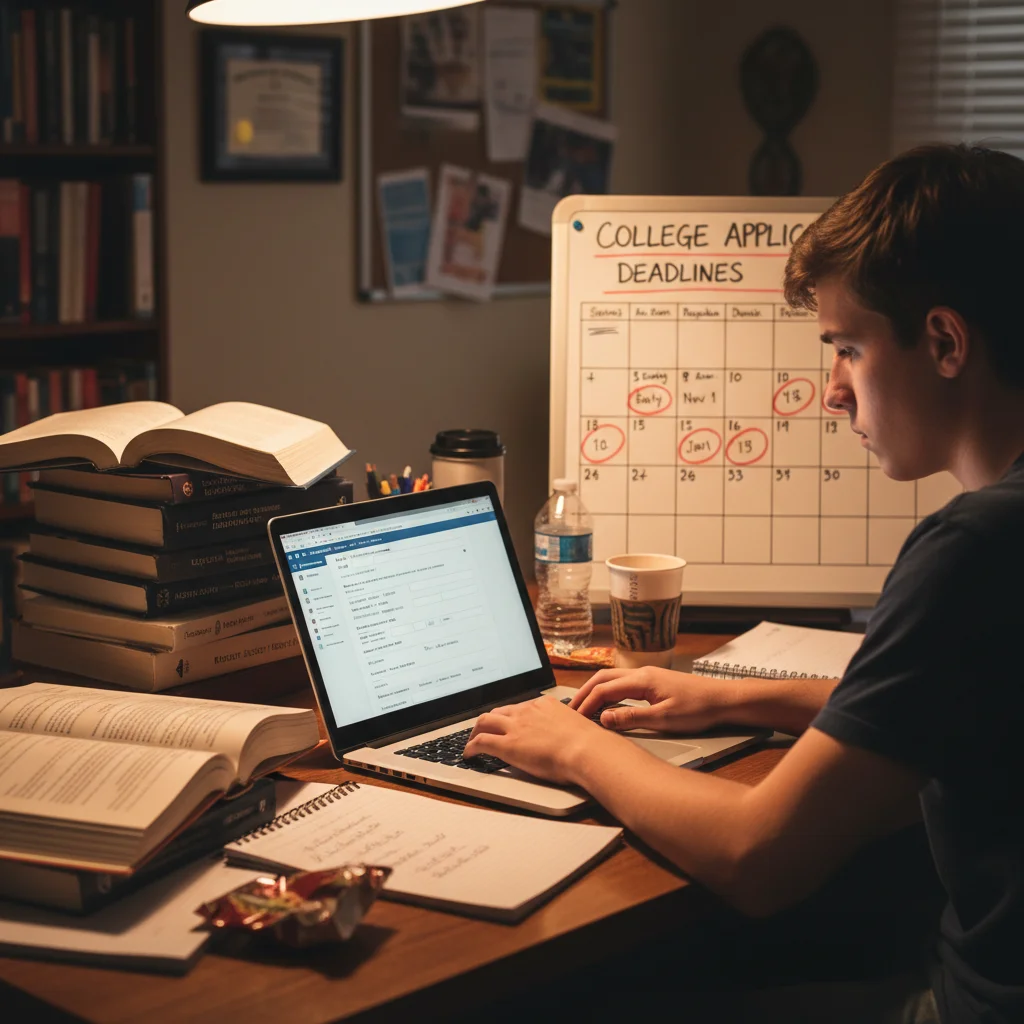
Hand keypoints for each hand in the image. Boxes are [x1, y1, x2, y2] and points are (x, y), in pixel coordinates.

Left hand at [464, 695, 620, 784]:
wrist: (586, 750)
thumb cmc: (589, 744)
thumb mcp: (577, 727)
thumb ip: (567, 728)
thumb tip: (571, 737)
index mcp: (544, 705)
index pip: (520, 707)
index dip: (510, 717)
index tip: (508, 723)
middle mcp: (527, 711)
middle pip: (499, 711)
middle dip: (489, 720)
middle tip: (484, 730)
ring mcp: (516, 727)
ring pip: (485, 722)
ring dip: (475, 731)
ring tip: (471, 741)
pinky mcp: (507, 745)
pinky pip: (481, 742)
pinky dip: (471, 747)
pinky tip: (469, 755)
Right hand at [569, 667, 739, 733]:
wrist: (723, 699)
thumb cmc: (698, 709)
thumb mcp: (663, 719)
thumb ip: (631, 718)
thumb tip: (604, 719)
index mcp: (642, 680)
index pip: (603, 689)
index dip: (586, 704)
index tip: (574, 718)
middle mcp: (642, 673)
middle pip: (603, 678)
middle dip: (585, 693)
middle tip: (571, 710)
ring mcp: (648, 676)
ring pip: (612, 679)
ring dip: (596, 691)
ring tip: (584, 707)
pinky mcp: (654, 682)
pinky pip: (623, 683)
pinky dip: (609, 692)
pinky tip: (608, 704)